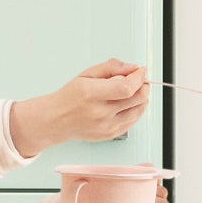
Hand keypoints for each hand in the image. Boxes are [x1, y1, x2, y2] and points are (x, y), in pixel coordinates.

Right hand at [11, 58, 149, 155]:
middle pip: (137, 99)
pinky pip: (133, 121)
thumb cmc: (70, 97)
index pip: (126, 87)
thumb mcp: (86, 74)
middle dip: (143, 85)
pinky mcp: (110, 135)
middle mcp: (100, 113)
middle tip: (139, 79)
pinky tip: (127, 103)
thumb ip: (111, 67)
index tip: (140, 70)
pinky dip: (135, 110)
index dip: (139, 77)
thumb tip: (132, 67)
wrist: (57, 120)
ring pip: (138, 111)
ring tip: (132, 91)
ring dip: (142, 98)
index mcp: (92, 94)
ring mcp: (106, 127)